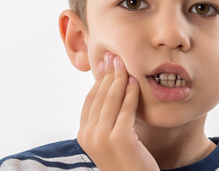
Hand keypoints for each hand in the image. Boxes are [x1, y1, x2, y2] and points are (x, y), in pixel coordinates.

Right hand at [77, 52, 158, 170]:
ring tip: (124, 65)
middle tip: (114, 58)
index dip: (98, 82)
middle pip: (99, 98)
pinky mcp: (121, 138)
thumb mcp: (110, 140)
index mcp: (83, 136)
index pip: (89, 102)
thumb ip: (106, 121)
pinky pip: (126, 109)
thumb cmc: (127, 163)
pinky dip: (131, 93)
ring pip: (111, 101)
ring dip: (119, 79)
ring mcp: (103, 138)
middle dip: (108, 75)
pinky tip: (135, 83)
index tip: (105, 66)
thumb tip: (110, 91)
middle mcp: (89, 136)